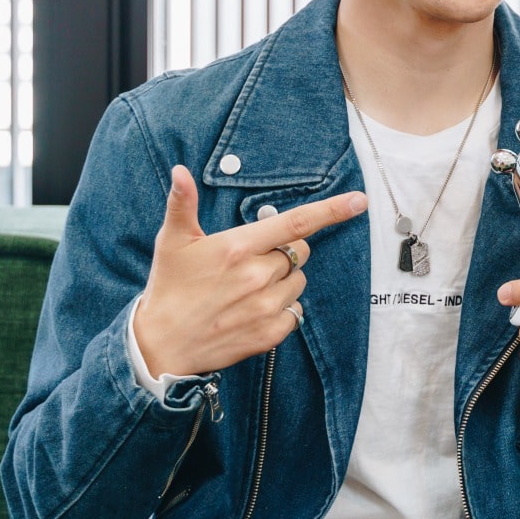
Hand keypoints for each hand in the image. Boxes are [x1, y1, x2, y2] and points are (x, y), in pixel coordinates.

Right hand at [133, 165, 367, 376]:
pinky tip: (253, 310)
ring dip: (283, 282)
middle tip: (252, 262)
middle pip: (299, 252)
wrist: (160, 346)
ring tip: (247, 290)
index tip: (359, 201)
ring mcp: (265, 307)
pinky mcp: (269, 333)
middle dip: (284, 252)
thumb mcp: (173, 242)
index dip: (331, 210)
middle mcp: (257, 276)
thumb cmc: (169, 288)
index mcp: (239, 247)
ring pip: (298, 282)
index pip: (295, 223)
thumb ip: (183, 204)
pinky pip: (295, 312)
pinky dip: (282, 309)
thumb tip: (180, 172)